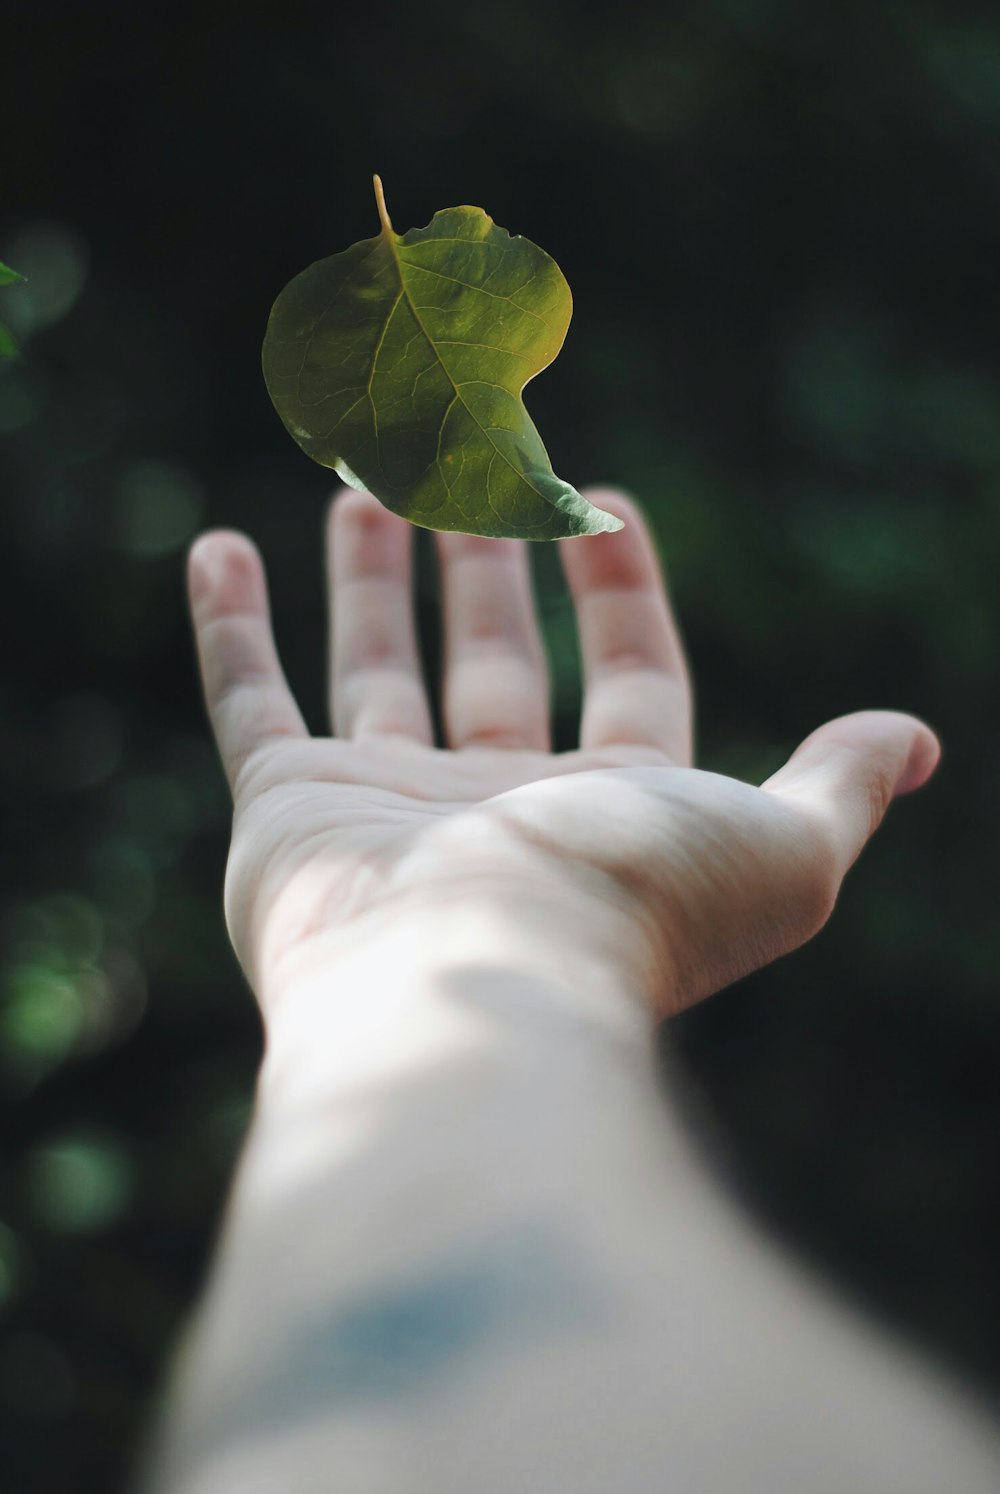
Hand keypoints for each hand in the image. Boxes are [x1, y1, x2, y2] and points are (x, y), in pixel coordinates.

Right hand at [188, 485, 939, 1021]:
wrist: (471, 989)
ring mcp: (380, 808)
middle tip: (473, 463)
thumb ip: (837, 786)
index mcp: (604, 809)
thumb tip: (918, 738)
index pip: (623, 676)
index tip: (602, 498)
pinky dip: (228, 627)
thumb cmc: (630, 912)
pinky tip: (217, 546)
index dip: (620, 587)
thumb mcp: (780, 848)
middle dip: (489, 563)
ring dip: (371, 577)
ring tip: (366, 482)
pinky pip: (245, 701)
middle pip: (493, 662)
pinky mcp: (281, 810)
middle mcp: (492, 809)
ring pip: (372, 668)